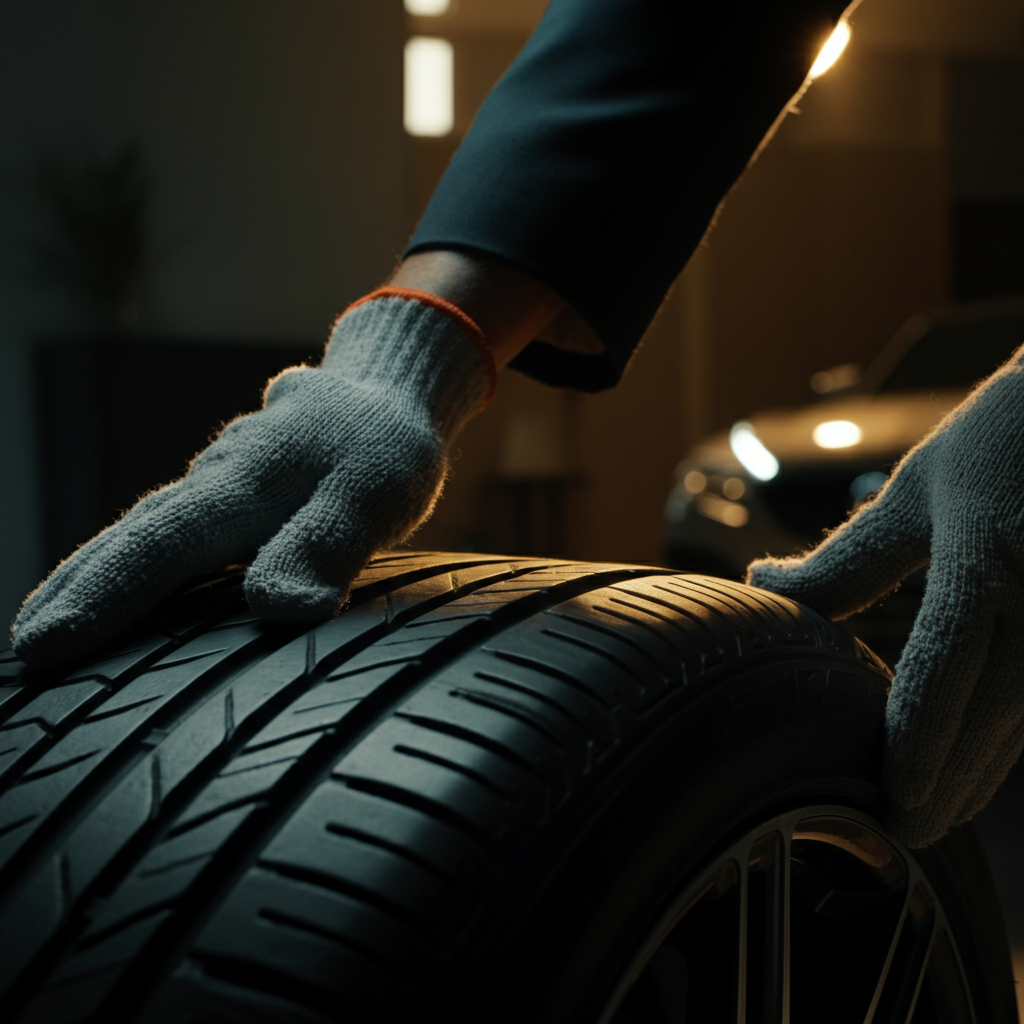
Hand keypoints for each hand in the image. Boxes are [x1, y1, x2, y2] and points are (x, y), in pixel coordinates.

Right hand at [12, 290, 491, 667]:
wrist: (385, 392)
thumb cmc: (383, 451)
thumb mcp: (371, 496)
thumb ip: (324, 545)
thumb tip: (281, 610)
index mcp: (243, 486)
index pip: (159, 547)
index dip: (103, 597)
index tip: (45, 647)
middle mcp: (215, 483)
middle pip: (131, 538)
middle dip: (74, 592)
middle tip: (24, 652)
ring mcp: (216, 484)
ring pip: (144, 531)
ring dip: (93, 575)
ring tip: (48, 629)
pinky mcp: (228, 491)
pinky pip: (170, 528)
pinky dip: (136, 558)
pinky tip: (123, 586)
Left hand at [747, 347, 1023, 846]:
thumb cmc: (999, 441)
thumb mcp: (916, 494)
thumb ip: (848, 558)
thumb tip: (762, 586)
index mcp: (987, 558)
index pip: (949, 665)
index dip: (922, 737)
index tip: (896, 795)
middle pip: (995, 713)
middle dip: (953, 781)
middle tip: (907, 830)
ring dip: (984, 770)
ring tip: (938, 810)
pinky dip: (1011, 735)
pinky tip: (983, 763)